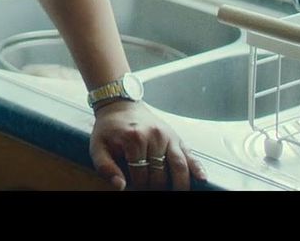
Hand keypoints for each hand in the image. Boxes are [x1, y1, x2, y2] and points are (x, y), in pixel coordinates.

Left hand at [89, 101, 206, 190]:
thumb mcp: (97, 147)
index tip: (133, 186)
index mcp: (134, 140)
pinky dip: (197, 167)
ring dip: (181, 184)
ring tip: (180, 193)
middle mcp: (154, 137)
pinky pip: (189, 154)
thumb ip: (105, 168)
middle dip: (156, 186)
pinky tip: (202, 178)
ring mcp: (167, 136)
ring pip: (179, 166)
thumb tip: (120, 186)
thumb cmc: (109, 129)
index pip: (141, 176)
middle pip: (160, 174)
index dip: (137, 186)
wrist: (120, 105)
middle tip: (151, 189)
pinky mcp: (176, 137)